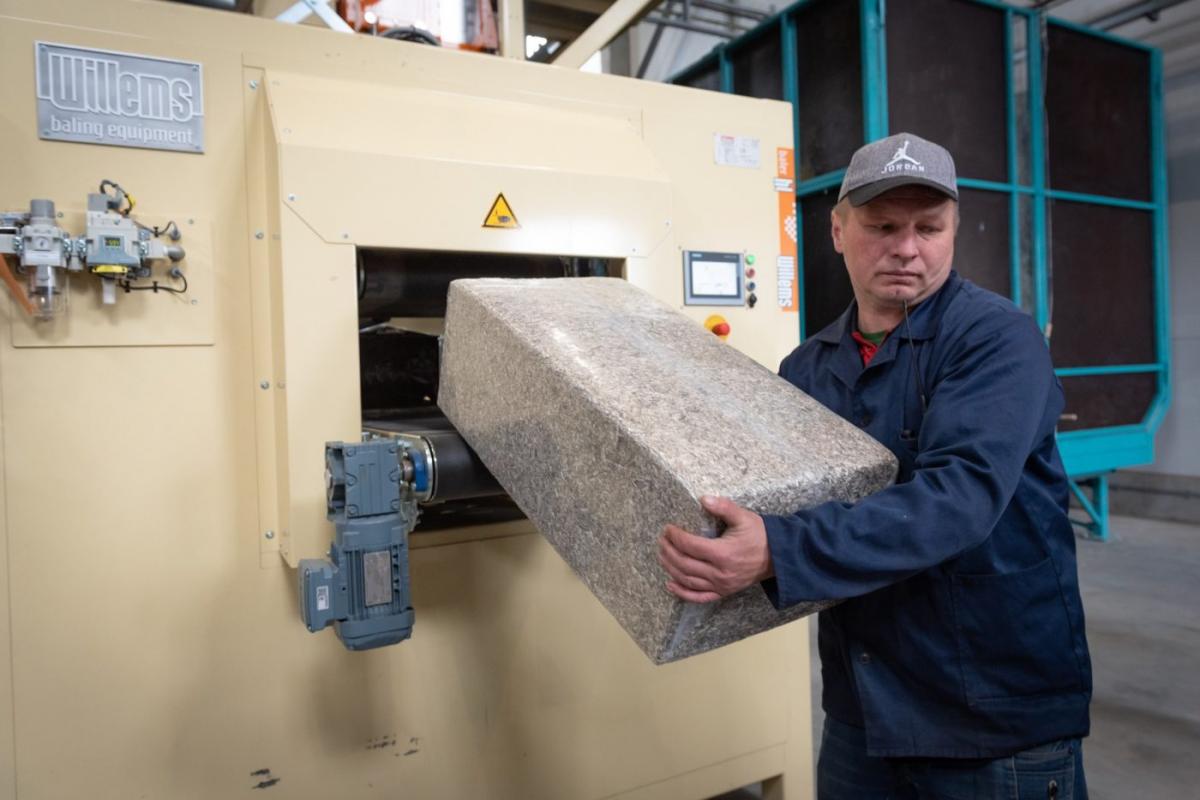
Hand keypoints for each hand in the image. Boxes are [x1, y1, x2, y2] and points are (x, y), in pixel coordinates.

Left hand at [657, 495, 773, 602]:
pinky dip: (682, 593)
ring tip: (661, 555)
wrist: (778, 557)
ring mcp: (721, 585)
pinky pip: (699, 597)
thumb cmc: (760, 535)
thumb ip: (724, 507)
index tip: (668, 528)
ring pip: (688, 580)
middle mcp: (720, 572)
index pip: (690, 545)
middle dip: (669, 551)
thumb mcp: (744, 517)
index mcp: (723, 553)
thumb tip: (703, 498)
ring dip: (671, 568)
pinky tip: (670, 584)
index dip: (675, 536)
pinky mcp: (723, 592)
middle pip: (684, 564)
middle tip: (661, 540)